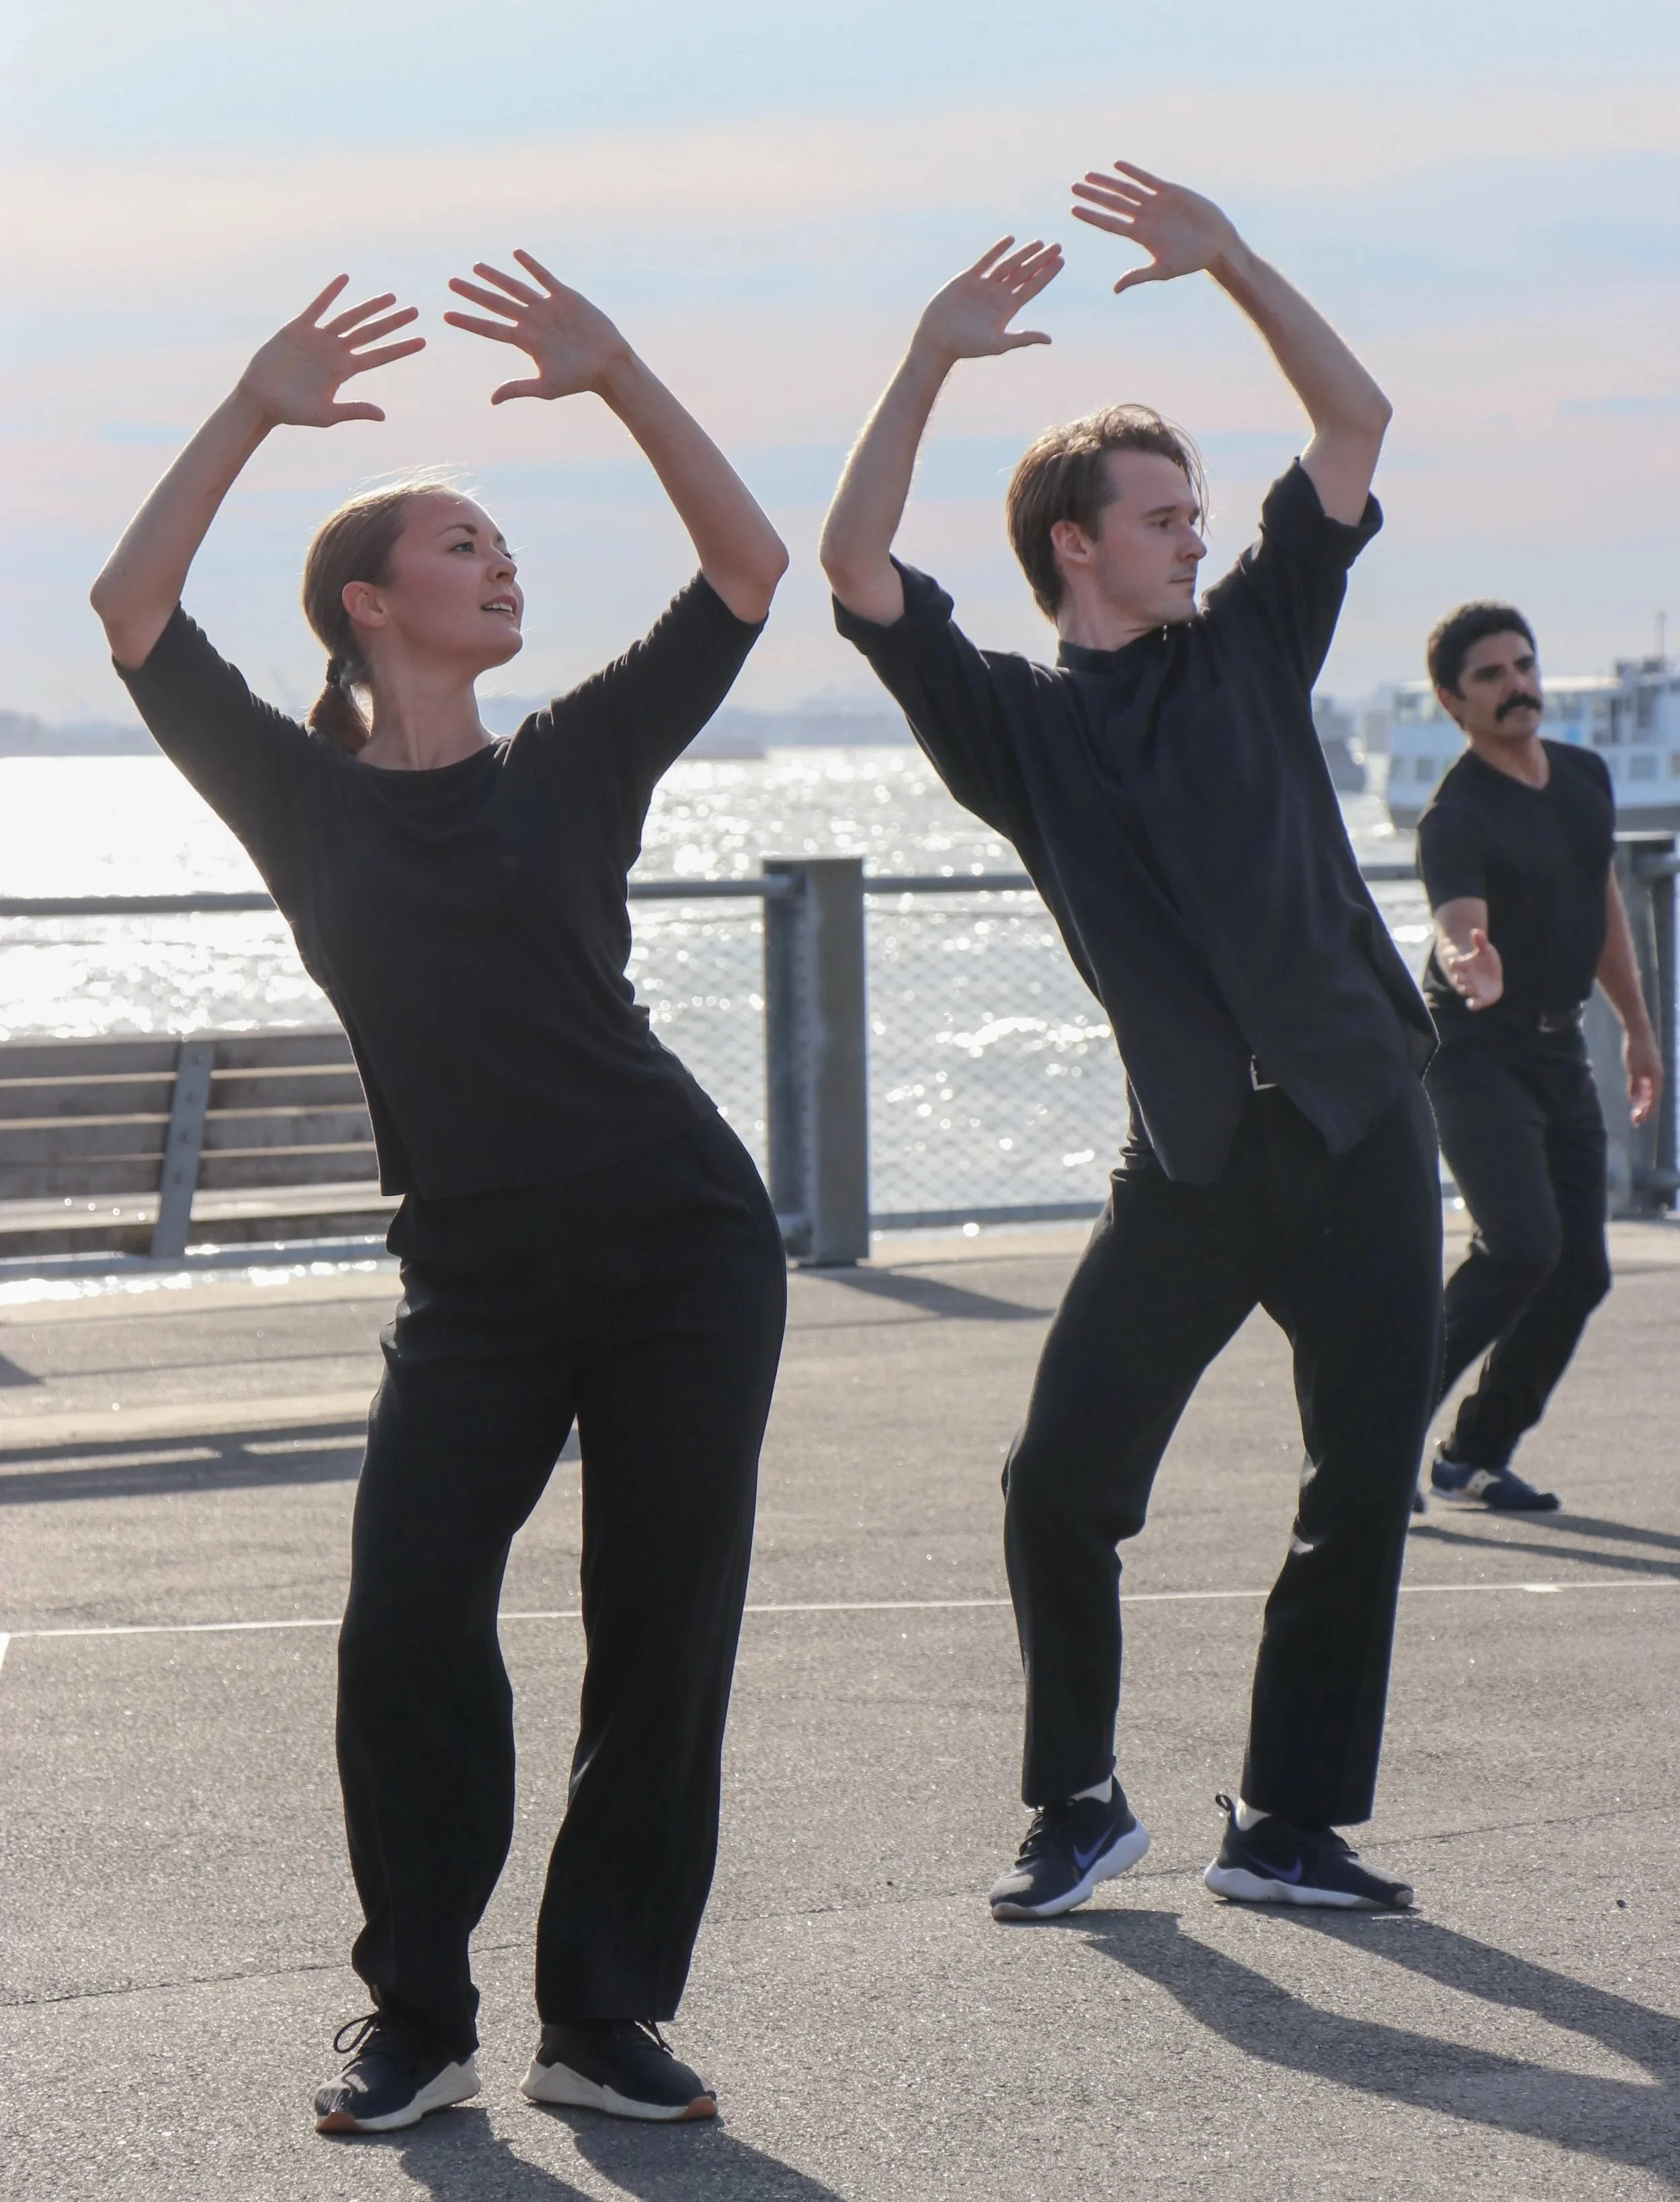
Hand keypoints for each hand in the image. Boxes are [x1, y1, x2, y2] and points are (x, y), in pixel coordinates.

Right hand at [237, 277, 423, 427]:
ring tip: (391, 297)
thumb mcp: (326, 415)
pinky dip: (330, 293)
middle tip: (415, 311)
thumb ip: (354, 411)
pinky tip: (345, 279)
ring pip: (350, 317)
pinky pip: (317, 307)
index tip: (423, 341)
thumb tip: (383, 415)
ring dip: (370, 306)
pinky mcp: (298, 328)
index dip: (401, 349)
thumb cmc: (292, 412)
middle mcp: (336, 352)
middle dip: (393, 322)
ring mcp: (319, 338)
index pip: (379, 356)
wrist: (261, 400)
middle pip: (371, 333)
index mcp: (345, 370)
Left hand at [444, 251, 632, 402]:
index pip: (490, 329)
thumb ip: (518, 389)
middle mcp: (532, 322)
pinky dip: (530, 266)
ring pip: (515, 288)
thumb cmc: (579, 379)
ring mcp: (547, 308)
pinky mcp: (565, 297)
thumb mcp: (546, 387)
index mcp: (525, 342)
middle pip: (496, 304)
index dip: (468, 321)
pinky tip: (515, 254)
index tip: (445, 315)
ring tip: (475, 267)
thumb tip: (492, 400)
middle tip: (450, 283)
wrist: (608, 366)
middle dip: (473, 293)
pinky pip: (544, 278)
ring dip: (495, 277)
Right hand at [911, 238, 1063, 369]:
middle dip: (1041, 260)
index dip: (1047, 274)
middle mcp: (998, 295)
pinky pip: (985, 261)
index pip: (1032, 287)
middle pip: (1025, 273)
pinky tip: (1010, 239)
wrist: (937, 340)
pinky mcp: (968, 279)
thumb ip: (1023, 338)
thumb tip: (1049, 339)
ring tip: (1039, 242)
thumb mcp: (998, 344)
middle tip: (1058, 246)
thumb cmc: (967, 346)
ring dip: (1023, 253)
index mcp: (1007, 309)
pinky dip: (997, 250)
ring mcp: (984, 285)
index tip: (1061, 260)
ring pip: (1008, 265)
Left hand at [1071, 161, 1241, 294]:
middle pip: (1112, 204)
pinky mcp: (1170, 192)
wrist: (1216, 244)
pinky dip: (1132, 172)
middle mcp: (1143, 217)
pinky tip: (1117, 165)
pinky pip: (1147, 179)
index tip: (1073, 209)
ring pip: (1126, 190)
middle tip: (1073, 187)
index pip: (1110, 224)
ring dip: (1107, 182)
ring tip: (1088, 175)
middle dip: (1093, 195)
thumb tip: (1115, 289)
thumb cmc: (1191, 260)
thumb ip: (1139, 276)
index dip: (1092, 216)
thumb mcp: (1163, 270)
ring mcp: (1155, 203)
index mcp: (1140, 235)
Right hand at [1441, 928, 1503, 1010]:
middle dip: (1459, 979)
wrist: (1488, 976)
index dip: (1453, 963)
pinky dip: (1472, 1004)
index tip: (1453, 961)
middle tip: (1460, 978)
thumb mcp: (1484, 949)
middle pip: (1457, 979)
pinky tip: (1472, 1003)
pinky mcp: (1478, 998)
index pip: (1454, 964)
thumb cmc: (1484, 961)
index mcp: (1463, 966)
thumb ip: (1480, 941)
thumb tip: (1476, 930)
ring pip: (1464, 991)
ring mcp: (1470, 989)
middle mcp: (1464, 978)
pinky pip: (1473, 1003)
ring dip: (1465, 990)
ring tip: (1469, 989)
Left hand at [1625, 1027, 1664, 1127]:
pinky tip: (1635, 1099)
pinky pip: (1646, 1086)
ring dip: (1643, 1104)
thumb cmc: (1635, 1050)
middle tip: (1635, 1121)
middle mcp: (1657, 1077)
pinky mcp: (1648, 1069)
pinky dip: (1642, 1094)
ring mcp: (1653, 1073)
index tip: (1638, 1121)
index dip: (1646, 1112)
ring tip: (1635, 1114)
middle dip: (1645, 1110)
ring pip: (1650, 1093)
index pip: (1653, 1100)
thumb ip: (1634, 1085)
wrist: (1638, 1032)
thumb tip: (1635, 1100)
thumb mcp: (1633, 1069)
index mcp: (1656, 1078)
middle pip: (1653, 1098)